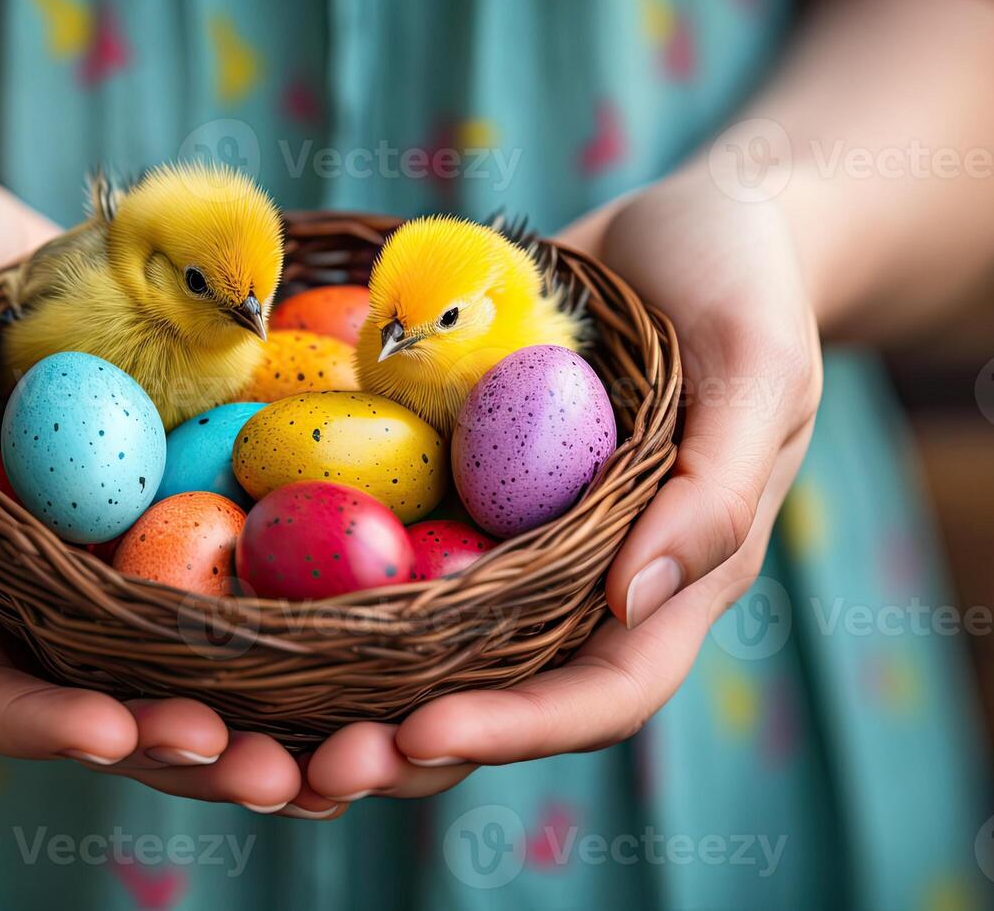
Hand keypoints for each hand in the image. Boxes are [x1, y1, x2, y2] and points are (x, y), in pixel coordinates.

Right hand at [0, 170, 330, 814]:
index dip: (41, 725)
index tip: (118, 732)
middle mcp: (22, 591)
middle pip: (97, 705)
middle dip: (181, 750)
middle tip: (269, 774)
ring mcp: (100, 552)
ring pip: (177, 662)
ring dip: (255, 714)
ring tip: (337, 750)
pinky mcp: (166, 505)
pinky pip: (228, 570)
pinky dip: (288, 615)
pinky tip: (365, 631)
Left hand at [305, 172, 822, 799]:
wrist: (680, 226)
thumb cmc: (743, 286)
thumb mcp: (756, 367)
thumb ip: (713, 484)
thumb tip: (630, 601)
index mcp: (667, 580)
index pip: (598, 693)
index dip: (514, 729)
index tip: (417, 733)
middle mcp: (578, 580)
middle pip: (493, 698)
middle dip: (402, 744)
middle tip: (304, 768)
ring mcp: (510, 537)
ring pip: (424, 645)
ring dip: (341, 692)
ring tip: (249, 722)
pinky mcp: (454, 487)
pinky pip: (388, 545)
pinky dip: (319, 582)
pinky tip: (237, 592)